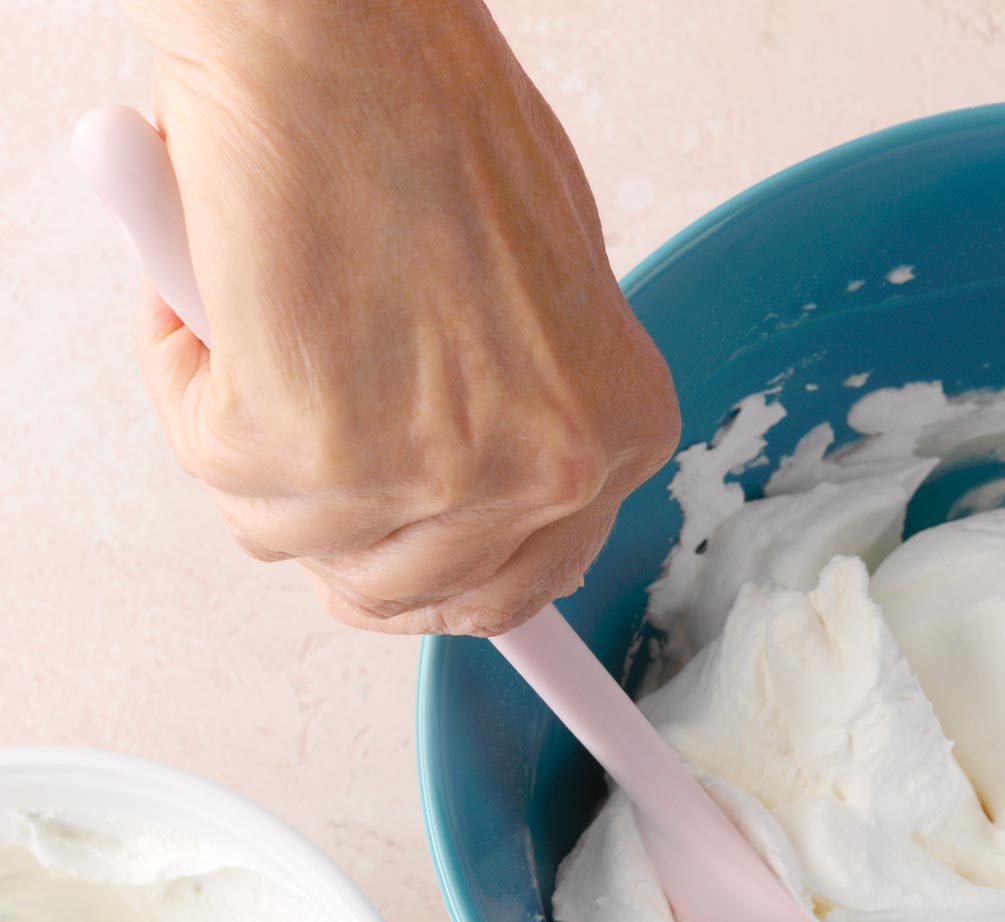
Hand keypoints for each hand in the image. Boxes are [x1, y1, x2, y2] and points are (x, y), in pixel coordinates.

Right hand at [123, 0, 677, 634]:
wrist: (344, 35)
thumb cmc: (431, 123)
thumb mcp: (537, 299)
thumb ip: (514, 409)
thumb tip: (466, 500)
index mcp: (620, 432)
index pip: (520, 583)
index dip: (427, 565)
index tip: (379, 547)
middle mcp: (551, 470)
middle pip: (406, 589)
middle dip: (331, 526)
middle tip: (282, 431)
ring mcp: (440, 471)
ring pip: (295, 538)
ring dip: (251, 443)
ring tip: (263, 315)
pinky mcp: (315, 446)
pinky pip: (218, 470)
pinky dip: (190, 388)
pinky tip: (216, 297)